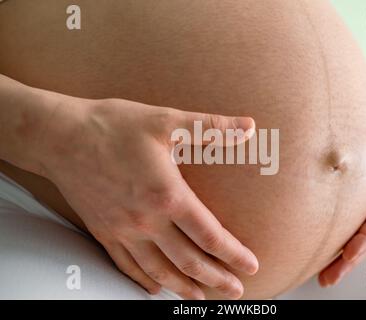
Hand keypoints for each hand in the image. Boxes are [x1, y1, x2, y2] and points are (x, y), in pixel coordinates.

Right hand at [38, 95, 258, 298]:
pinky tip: (154, 288)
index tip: (250, 266)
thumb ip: (211, 127)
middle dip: (216, 278)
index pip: (210, 236)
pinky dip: (144, 281)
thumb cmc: (112, 126)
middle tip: (235, 291)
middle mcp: (147, 220)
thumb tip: (249, 126)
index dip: (234, 254)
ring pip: (159, 270)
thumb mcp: (166, 120)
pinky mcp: (104, 232)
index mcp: (168, 195)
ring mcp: (123, 230)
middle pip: (189, 261)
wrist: (60, 136)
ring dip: (183, 287)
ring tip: (201, 298)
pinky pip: (127, 265)